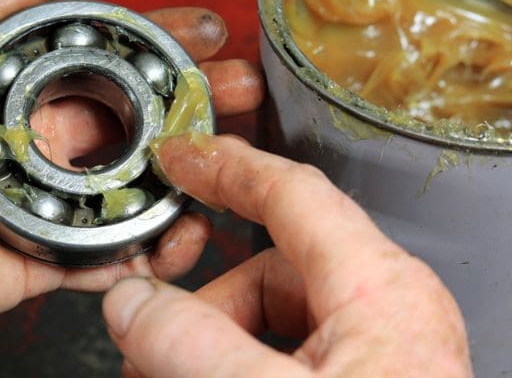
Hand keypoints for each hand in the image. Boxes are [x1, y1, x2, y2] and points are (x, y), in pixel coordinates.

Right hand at [103, 135, 471, 376]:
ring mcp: (370, 357)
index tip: (178, 155)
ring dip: (205, 350)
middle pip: (265, 271)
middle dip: (198, 307)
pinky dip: (231, 371)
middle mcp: (380, 313)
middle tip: (146, 349)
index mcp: (378, 290)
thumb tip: (131, 302)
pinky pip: (277, 361)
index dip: (225, 166)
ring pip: (265, 323)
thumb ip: (191, 346)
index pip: (290, 193)